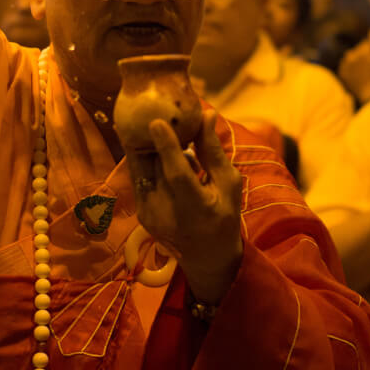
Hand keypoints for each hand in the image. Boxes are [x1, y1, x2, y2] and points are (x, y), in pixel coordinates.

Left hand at [128, 110, 242, 303]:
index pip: (177, 174)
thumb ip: (213, 151)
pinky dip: (149, 163)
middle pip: (155, 166)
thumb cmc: (224, 215)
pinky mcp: (140, 211)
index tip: (155, 121)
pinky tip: (159, 154)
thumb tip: (206, 112)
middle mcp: (167, 212)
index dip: (166, 147)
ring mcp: (149, 213)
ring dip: (150, 149)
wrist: (206, 257)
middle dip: (155, 139)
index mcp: (196, 207)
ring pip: (144, 168)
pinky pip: (141, 177)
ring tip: (157, 130)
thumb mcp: (228, 184)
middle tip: (160, 114)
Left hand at [338, 29, 369, 102]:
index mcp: (361, 51)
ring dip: (356, 60)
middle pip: (357, 49)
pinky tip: (358, 74)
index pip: (366, 43)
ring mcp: (345, 65)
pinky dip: (350, 67)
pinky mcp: (341, 73)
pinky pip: (345, 65)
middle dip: (364, 54)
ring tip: (365, 70)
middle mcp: (351, 55)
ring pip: (350, 56)